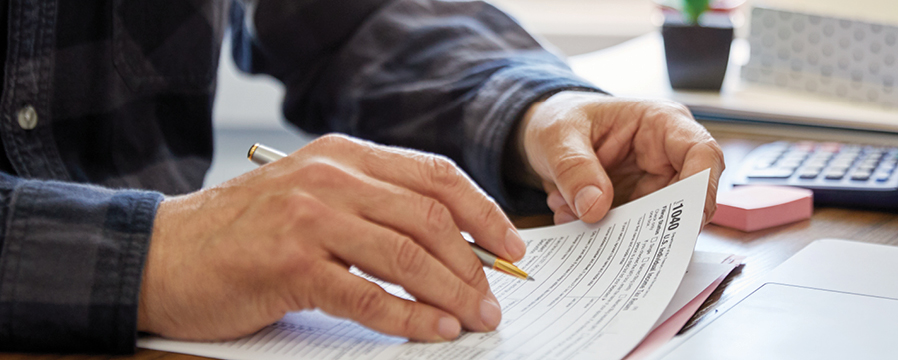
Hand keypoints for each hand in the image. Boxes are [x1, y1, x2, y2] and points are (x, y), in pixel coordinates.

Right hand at [138, 134, 525, 341]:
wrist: (163, 252)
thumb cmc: (243, 230)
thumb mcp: (310, 194)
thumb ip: (370, 206)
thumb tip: (447, 243)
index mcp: (342, 155)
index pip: (433, 175)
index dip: (482, 211)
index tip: (510, 244)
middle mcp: (330, 177)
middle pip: (429, 217)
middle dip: (475, 261)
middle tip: (496, 297)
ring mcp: (308, 217)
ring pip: (406, 255)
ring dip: (453, 291)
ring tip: (477, 318)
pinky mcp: (290, 263)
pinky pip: (367, 295)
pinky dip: (410, 317)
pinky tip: (434, 331)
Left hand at [516, 91, 723, 224]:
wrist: (543, 134)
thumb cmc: (560, 119)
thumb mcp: (557, 136)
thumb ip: (574, 169)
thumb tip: (595, 207)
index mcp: (660, 123)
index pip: (702, 153)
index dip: (703, 188)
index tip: (685, 221)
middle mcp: (665, 156)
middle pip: (686, 199)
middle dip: (654, 224)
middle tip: (617, 238)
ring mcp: (651, 184)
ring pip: (656, 223)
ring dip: (617, 231)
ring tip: (574, 216)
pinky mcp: (633, 206)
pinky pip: (630, 231)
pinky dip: (602, 233)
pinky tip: (570, 217)